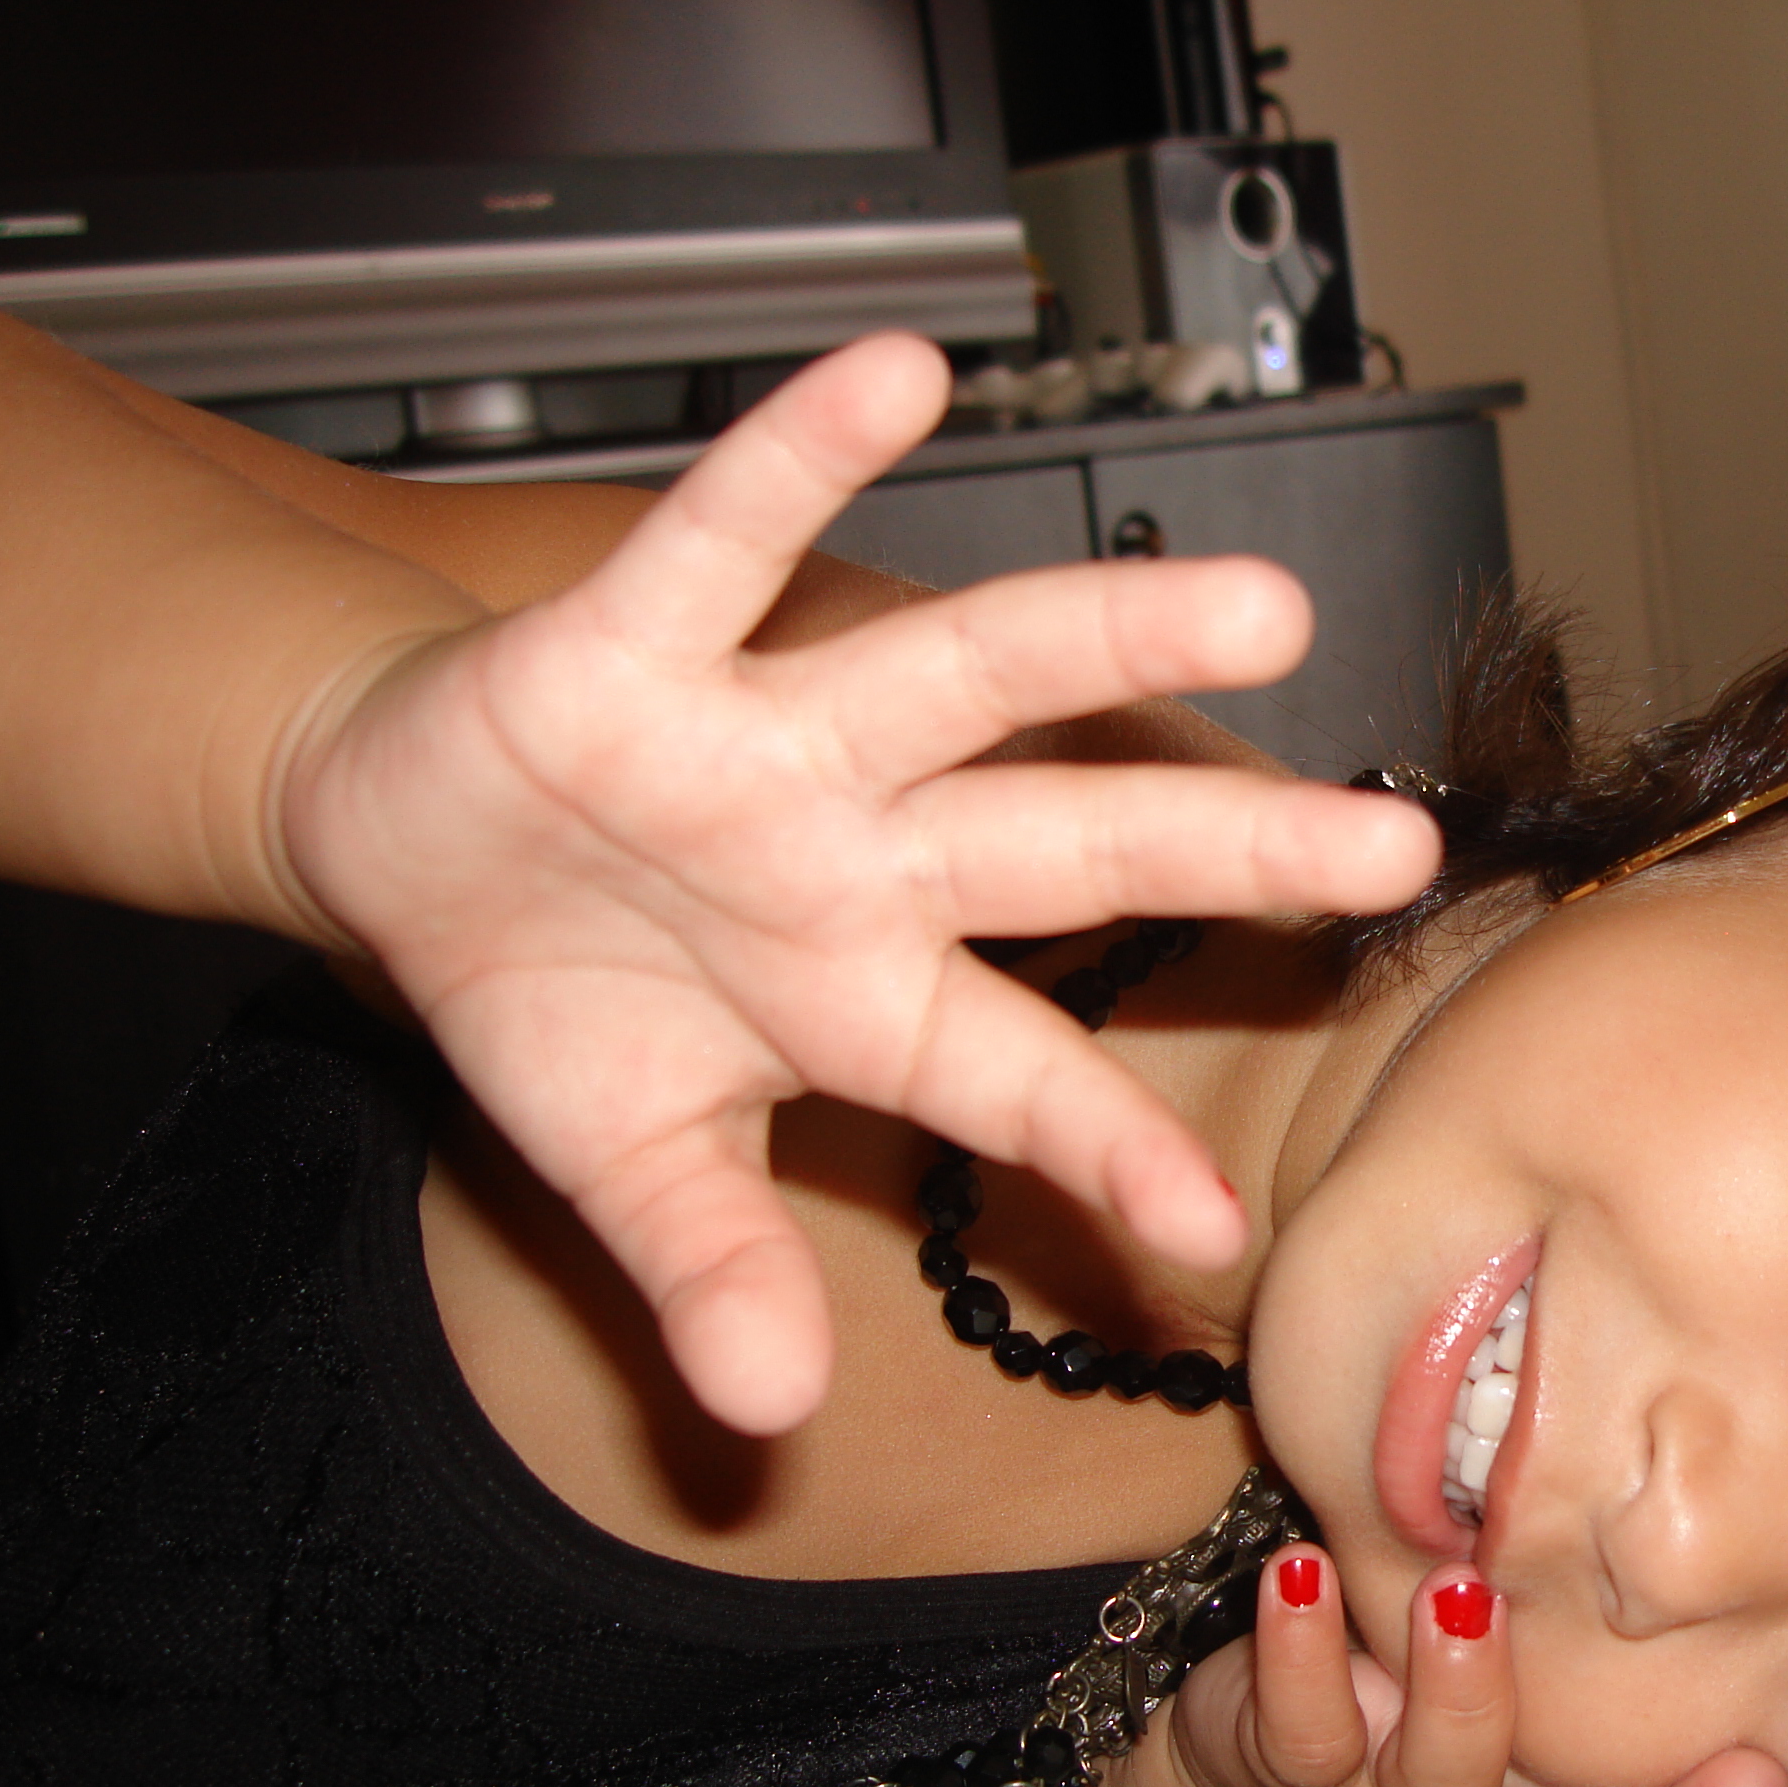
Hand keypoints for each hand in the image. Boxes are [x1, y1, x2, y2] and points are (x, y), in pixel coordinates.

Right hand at [274, 333, 1440, 1434]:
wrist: (391, 839)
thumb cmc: (552, 992)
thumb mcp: (624, 1161)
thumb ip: (705, 1267)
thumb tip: (769, 1415)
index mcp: (866, 994)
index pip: (1023, 1078)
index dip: (1111, 1147)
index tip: (1214, 1225)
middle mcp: (860, 855)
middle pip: (1077, 846)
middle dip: (1231, 851)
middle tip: (1396, 850)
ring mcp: (767, 743)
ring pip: (968, 675)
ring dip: (1108, 637)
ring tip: (1259, 604)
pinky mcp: (636, 645)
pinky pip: (727, 541)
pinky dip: (796, 457)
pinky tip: (897, 371)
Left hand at [1124, 1548, 1787, 1786]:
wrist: (1229, 1714)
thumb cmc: (1392, 1634)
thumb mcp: (1499, 1597)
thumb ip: (1588, 1570)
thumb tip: (1729, 1494)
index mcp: (1546, 1755)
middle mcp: (1485, 1783)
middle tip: (1734, 1767)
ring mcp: (1388, 1781)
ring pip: (1438, 1782)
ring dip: (1463, 1693)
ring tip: (1463, 1595)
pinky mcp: (1286, 1759)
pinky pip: (1299, 1733)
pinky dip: (1302, 1652)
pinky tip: (1306, 1573)